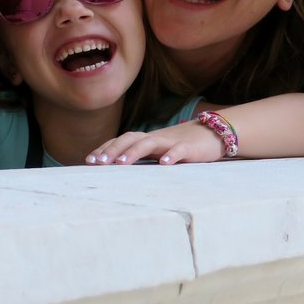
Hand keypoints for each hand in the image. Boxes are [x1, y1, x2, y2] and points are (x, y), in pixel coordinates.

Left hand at [84, 122, 226, 166]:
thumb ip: (142, 157)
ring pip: (150, 142)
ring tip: (121, 163)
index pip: (121, 141)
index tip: (89, 161)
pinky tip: (163, 164)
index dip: (105, 149)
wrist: (214, 133)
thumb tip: (118, 170)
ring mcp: (172, 141)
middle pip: (130, 139)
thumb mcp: (159, 151)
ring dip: (134, 152)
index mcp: (147, 140)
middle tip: (98, 163)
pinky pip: (179, 150)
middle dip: (112, 150)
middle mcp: (156, 138)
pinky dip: (171, 155)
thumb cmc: (182, 146)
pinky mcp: (190, 148)